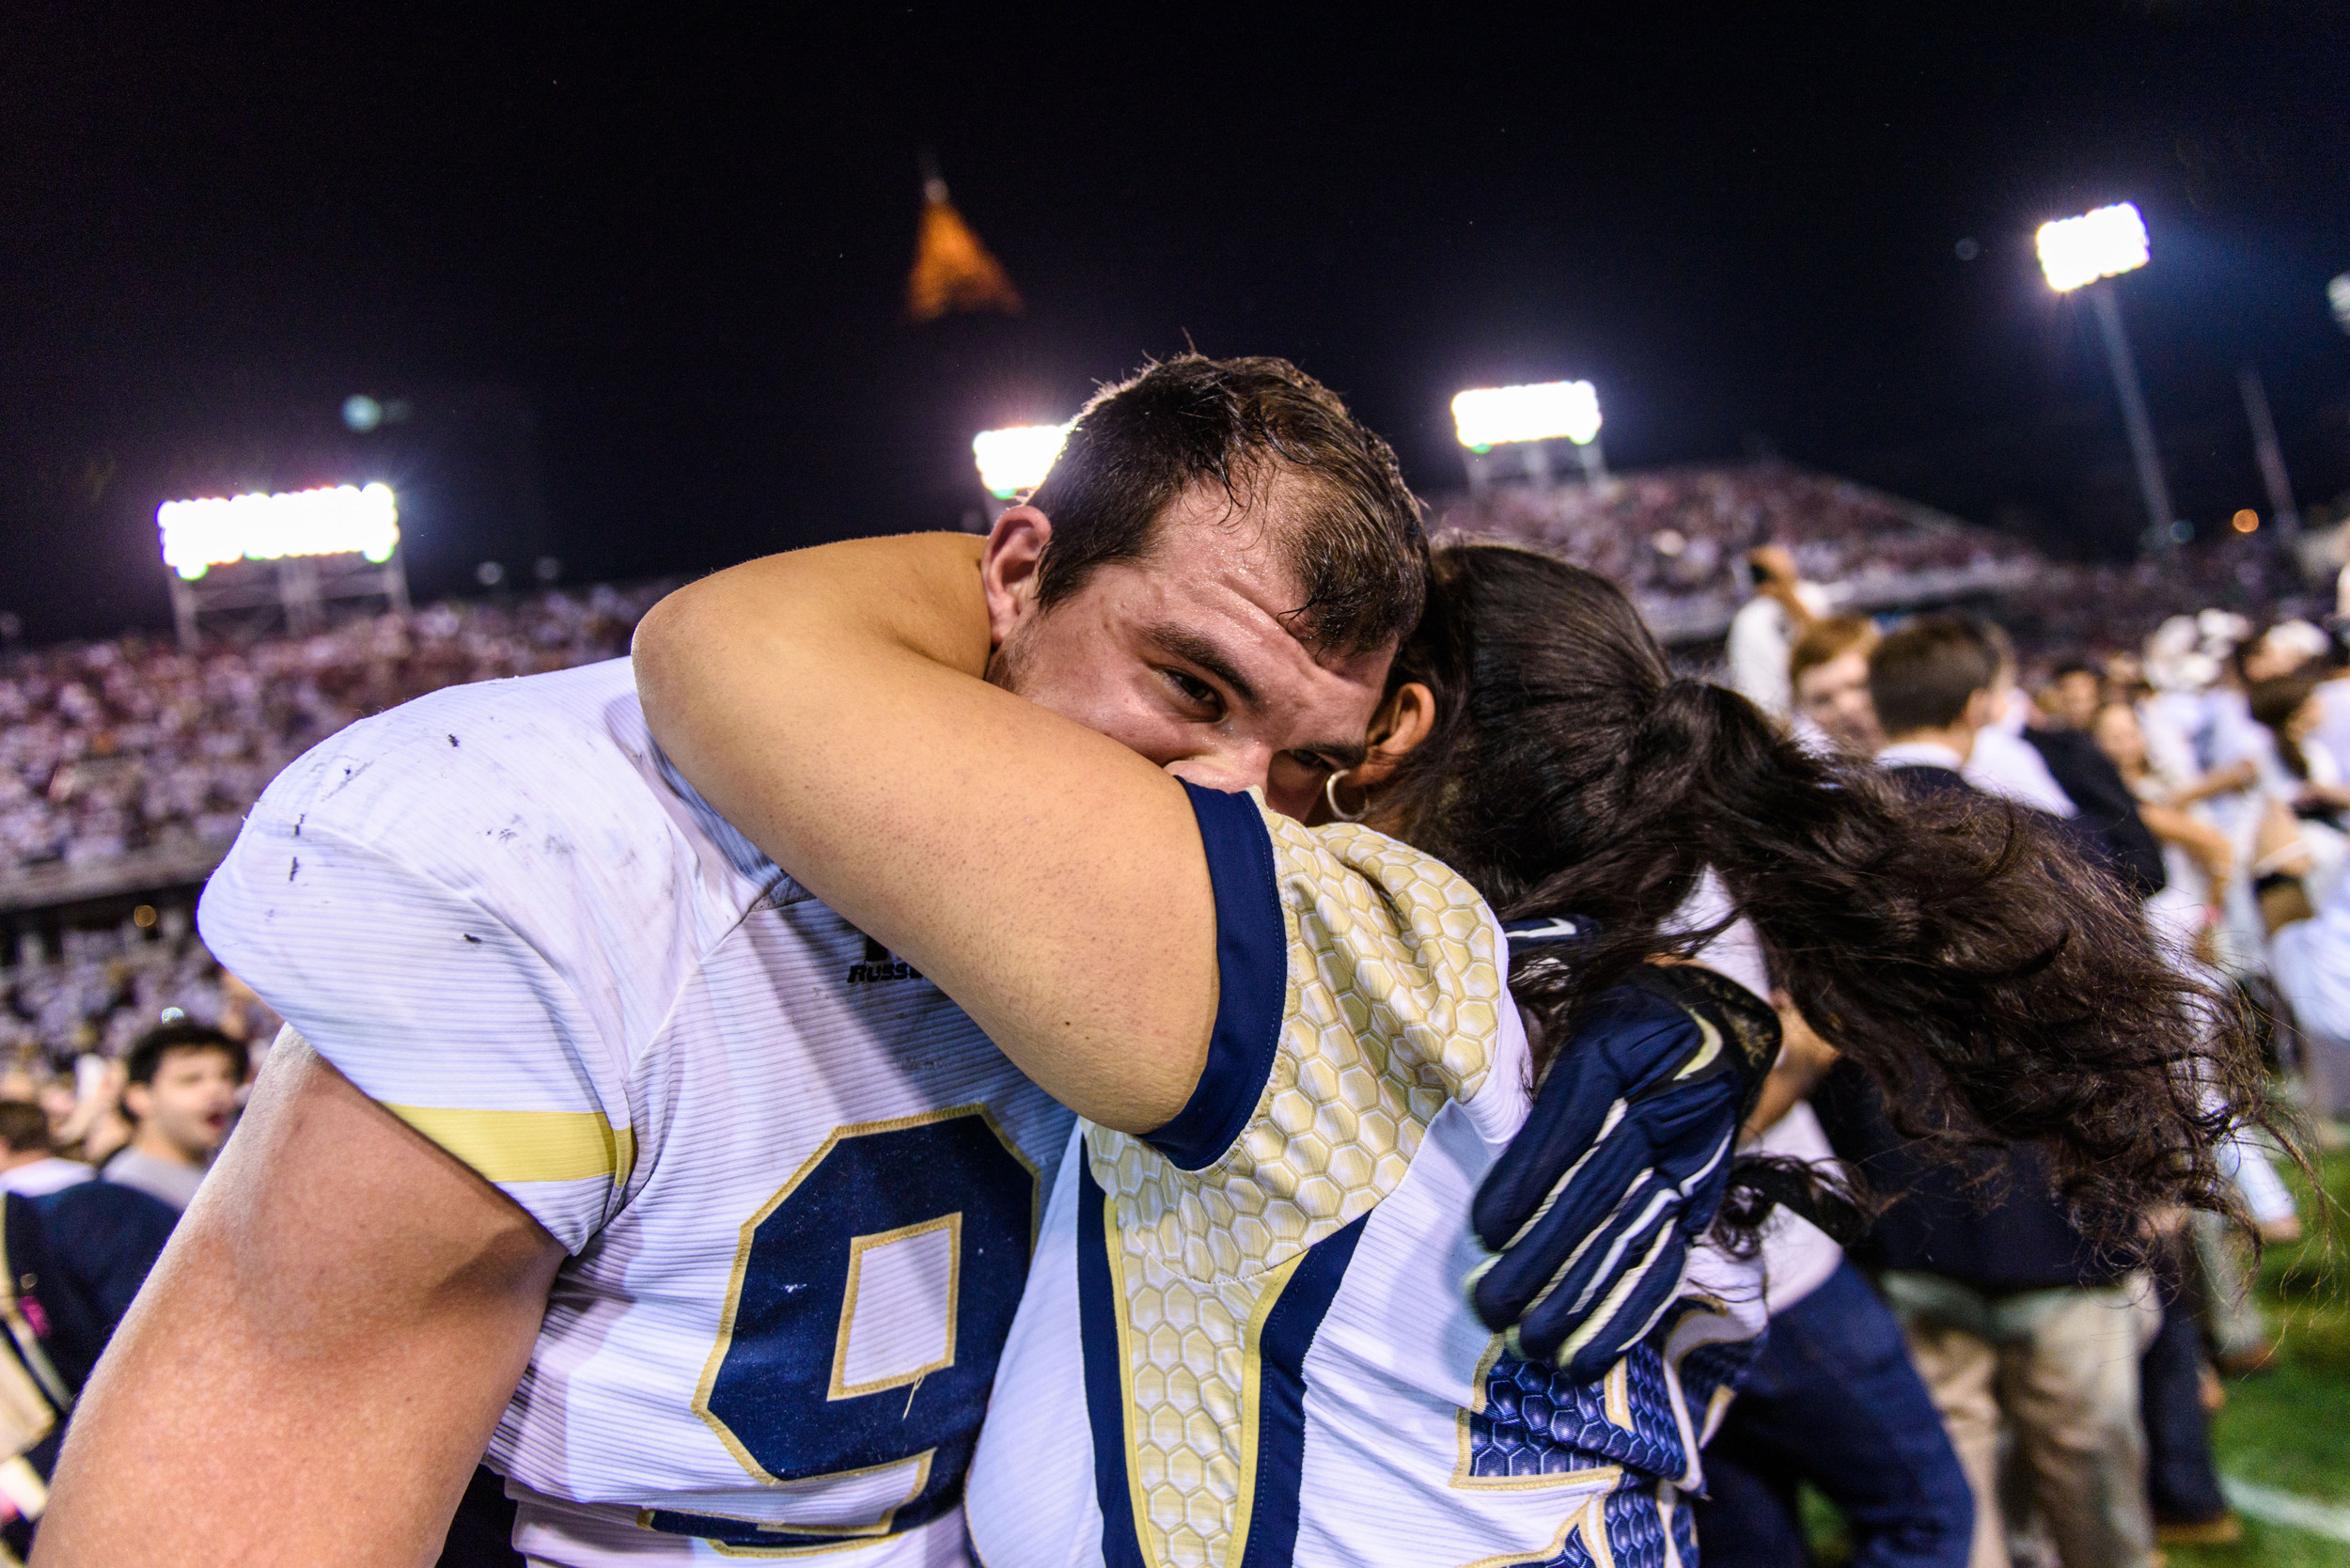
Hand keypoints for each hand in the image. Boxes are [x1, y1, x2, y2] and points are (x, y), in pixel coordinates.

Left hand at [1467, 955, 1780, 1380]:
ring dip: (1583, 1297)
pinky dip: (1630, 1313)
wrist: (1713, 1014)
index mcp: (1621, 1046)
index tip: (1483, 1231)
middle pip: (1602, 1187)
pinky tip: (1589, 1354)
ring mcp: (1694, 1155)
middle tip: (1491, 1306)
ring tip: (1532, 1344)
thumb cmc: (1606, 1014)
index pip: (1572, 1119)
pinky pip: (1671, 1262)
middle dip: (1545, 1255)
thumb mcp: (1563, 1002)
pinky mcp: (1705, 1197)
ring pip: (1636, 1234)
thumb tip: (1448, 1088)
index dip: (1528, 1178)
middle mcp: (1667, 1101)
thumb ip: (1513, 1044)